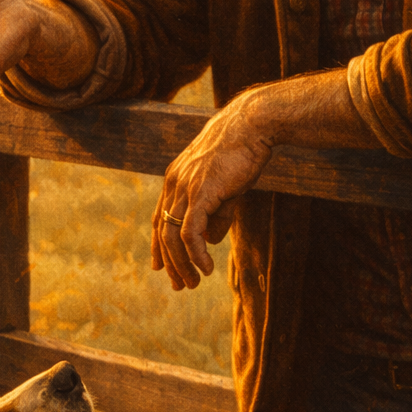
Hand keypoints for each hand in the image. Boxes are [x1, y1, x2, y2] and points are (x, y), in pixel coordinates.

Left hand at [153, 94, 271, 289]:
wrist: (252, 126)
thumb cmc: (242, 152)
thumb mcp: (225, 186)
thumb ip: (216, 213)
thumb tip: (209, 240)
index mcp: (175, 179)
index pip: (159, 218)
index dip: (159, 246)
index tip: (162, 269)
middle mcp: (174, 183)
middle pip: (161, 231)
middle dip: (169, 262)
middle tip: (180, 285)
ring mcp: (185, 187)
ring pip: (172, 236)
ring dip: (182, 264)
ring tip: (194, 282)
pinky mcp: (200, 192)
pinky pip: (190, 232)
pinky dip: (196, 255)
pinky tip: (205, 268)